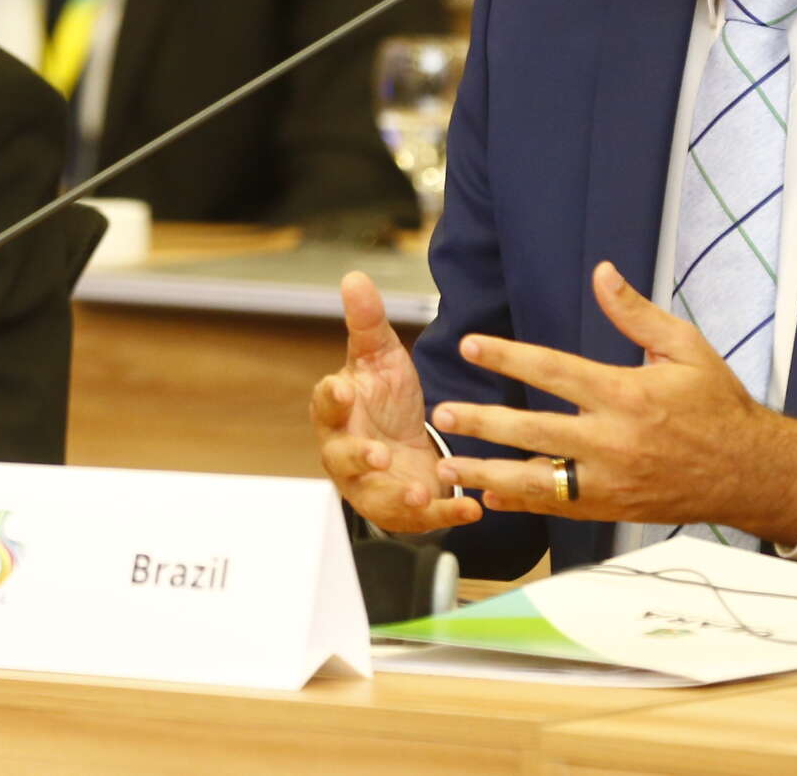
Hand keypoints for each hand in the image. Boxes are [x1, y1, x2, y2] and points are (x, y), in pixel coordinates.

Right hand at [311, 271, 480, 533]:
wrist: (406, 445)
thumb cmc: (383, 398)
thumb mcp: (379, 356)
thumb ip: (367, 322)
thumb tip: (354, 276)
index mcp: (337, 412)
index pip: (326, 403)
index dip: (333, 398)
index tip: (343, 389)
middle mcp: (346, 452)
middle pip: (342, 457)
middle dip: (359, 457)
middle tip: (378, 454)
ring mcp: (371, 486)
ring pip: (375, 496)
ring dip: (394, 496)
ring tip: (415, 493)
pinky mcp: (402, 511)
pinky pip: (420, 519)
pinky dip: (444, 516)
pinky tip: (470, 509)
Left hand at [427, 262, 796, 547]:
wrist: (751, 472)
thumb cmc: (718, 404)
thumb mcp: (685, 347)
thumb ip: (636, 313)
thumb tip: (602, 273)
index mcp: (626, 394)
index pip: (554, 370)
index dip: (508, 357)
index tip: (470, 345)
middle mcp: (613, 441)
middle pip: (534, 431)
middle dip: (483, 422)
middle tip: (443, 414)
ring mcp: (610, 481)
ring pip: (537, 481)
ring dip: (488, 472)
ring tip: (447, 467)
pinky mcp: (612, 509)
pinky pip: (557, 508)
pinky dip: (521, 503)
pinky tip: (488, 495)